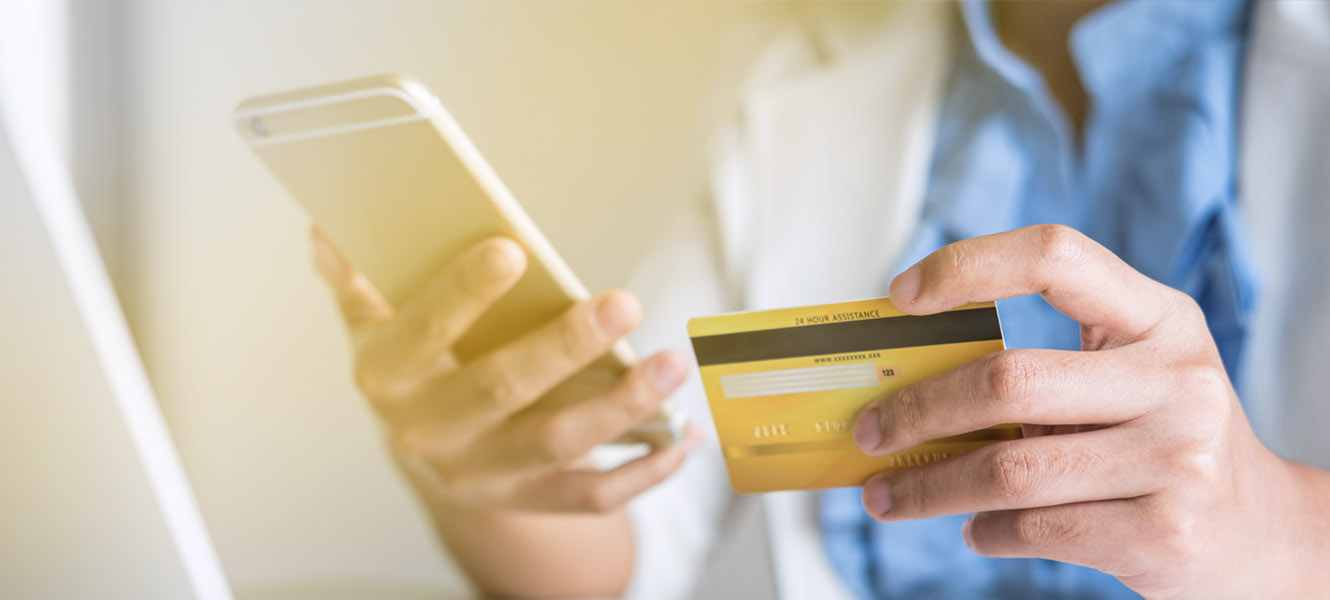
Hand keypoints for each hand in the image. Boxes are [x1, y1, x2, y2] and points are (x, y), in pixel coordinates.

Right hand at [312, 230, 700, 513]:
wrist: (427, 447)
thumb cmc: (412, 360)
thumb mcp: (372, 316)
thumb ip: (358, 274)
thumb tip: (331, 226)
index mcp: (387, 375)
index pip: (419, 331)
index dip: (460, 293)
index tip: (510, 248)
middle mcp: (430, 433)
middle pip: (500, 390)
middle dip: (564, 347)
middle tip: (623, 302)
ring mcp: (482, 473)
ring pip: (557, 443)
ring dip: (621, 406)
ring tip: (671, 364)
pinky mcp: (528, 498)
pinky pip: (592, 496)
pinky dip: (646, 470)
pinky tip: (685, 433)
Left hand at [852, 224, 1329, 597]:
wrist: (1262, 535)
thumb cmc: (1164, 442)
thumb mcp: (1130, 379)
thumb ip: (1045, 367)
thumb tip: (906, 381)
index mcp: (1161, 318)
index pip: (1055, 257)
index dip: (968, 266)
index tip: (901, 298)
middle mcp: (1176, 379)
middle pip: (1008, 379)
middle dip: (916, 408)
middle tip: (868, 431)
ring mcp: (1177, 459)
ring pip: (1008, 469)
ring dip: (928, 486)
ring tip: (887, 496)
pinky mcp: (1163, 533)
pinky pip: (1034, 527)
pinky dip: (985, 531)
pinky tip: (974, 528)